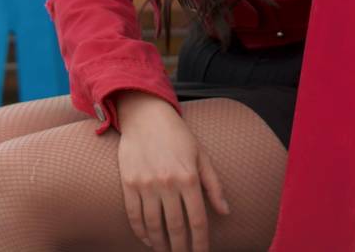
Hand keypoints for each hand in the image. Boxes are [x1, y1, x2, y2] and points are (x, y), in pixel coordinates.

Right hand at [114, 92, 230, 251]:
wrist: (146, 116)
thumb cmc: (178, 136)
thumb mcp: (202, 156)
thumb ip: (214, 185)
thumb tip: (225, 212)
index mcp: (189, 178)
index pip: (197, 220)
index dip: (200, 242)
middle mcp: (168, 183)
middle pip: (176, 227)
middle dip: (181, 248)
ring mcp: (146, 184)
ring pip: (153, 225)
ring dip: (160, 244)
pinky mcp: (129, 183)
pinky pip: (134, 215)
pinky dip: (140, 231)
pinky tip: (147, 240)